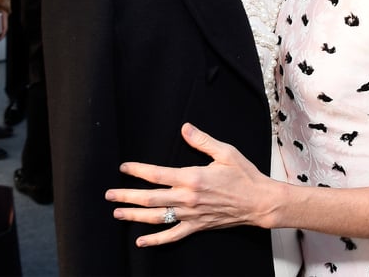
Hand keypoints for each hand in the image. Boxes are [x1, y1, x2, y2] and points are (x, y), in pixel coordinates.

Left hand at [105, 123, 274, 246]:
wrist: (259, 202)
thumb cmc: (244, 175)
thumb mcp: (225, 152)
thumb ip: (202, 141)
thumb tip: (185, 128)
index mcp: (193, 178)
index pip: (157, 174)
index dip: (138, 171)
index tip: (124, 167)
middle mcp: (188, 198)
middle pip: (150, 198)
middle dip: (127, 196)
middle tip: (109, 195)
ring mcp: (191, 215)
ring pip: (156, 217)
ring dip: (134, 216)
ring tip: (117, 213)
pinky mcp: (197, 226)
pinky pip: (172, 236)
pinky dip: (155, 240)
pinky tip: (141, 241)